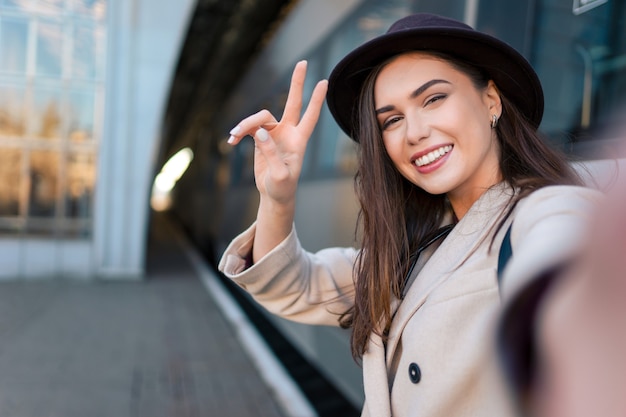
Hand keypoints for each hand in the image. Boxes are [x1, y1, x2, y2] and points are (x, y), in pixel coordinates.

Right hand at [227, 61, 327, 205]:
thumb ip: (271, 153)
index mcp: (298, 141)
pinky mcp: (261, 139)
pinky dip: (240, 133)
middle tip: (303, 62)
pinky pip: (249, 128)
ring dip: (246, 124)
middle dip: (297, 83)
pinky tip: (232, 142)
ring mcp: (275, 134)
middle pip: (293, 103)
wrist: (274, 196)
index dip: (316, 100)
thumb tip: (259, 132)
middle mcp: (288, 133)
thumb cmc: (282, 188)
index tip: (324, 81)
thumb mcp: (279, 175)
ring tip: (234, 135)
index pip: (310, 116)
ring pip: (260, 118)